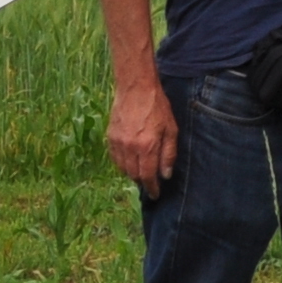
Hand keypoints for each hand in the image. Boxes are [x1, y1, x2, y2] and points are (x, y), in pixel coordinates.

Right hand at [107, 79, 178, 193]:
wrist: (136, 88)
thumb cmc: (157, 107)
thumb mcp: (171, 130)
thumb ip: (168, 154)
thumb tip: (165, 175)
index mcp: (147, 146)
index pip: (147, 176)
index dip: (152, 188)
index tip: (155, 194)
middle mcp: (130, 147)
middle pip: (134, 174)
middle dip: (143, 181)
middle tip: (150, 182)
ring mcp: (118, 142)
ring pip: (123, 168)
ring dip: (132, 173)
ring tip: (140, 171)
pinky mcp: (110, 136)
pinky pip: (115, 158)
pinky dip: (122, 163)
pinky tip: (130, 160)